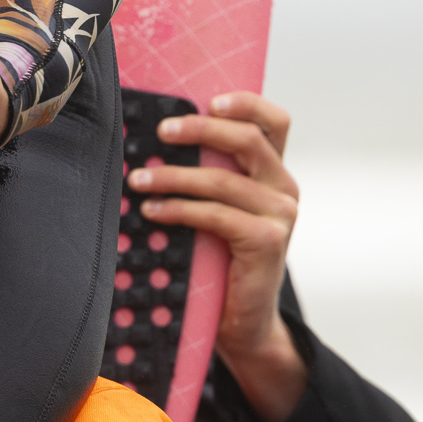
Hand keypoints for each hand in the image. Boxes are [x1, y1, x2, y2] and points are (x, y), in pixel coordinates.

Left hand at [127, 91, 303, 421]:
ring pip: (221, 179)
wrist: (244, 322)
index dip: (246, 103)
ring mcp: (281, 215)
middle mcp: (284, 188)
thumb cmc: (222, 255)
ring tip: (138, 180)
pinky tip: (152, 211)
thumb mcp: (221, 204)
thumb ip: (210, 170)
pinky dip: (177, 209)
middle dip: (200, 129)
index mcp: (274, 171)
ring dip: (172, 175)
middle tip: (160, 131)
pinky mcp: (268, 242)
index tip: (208, 100)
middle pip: (247, 139)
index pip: (274, 121)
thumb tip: (155, 135)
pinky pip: (214, 214)